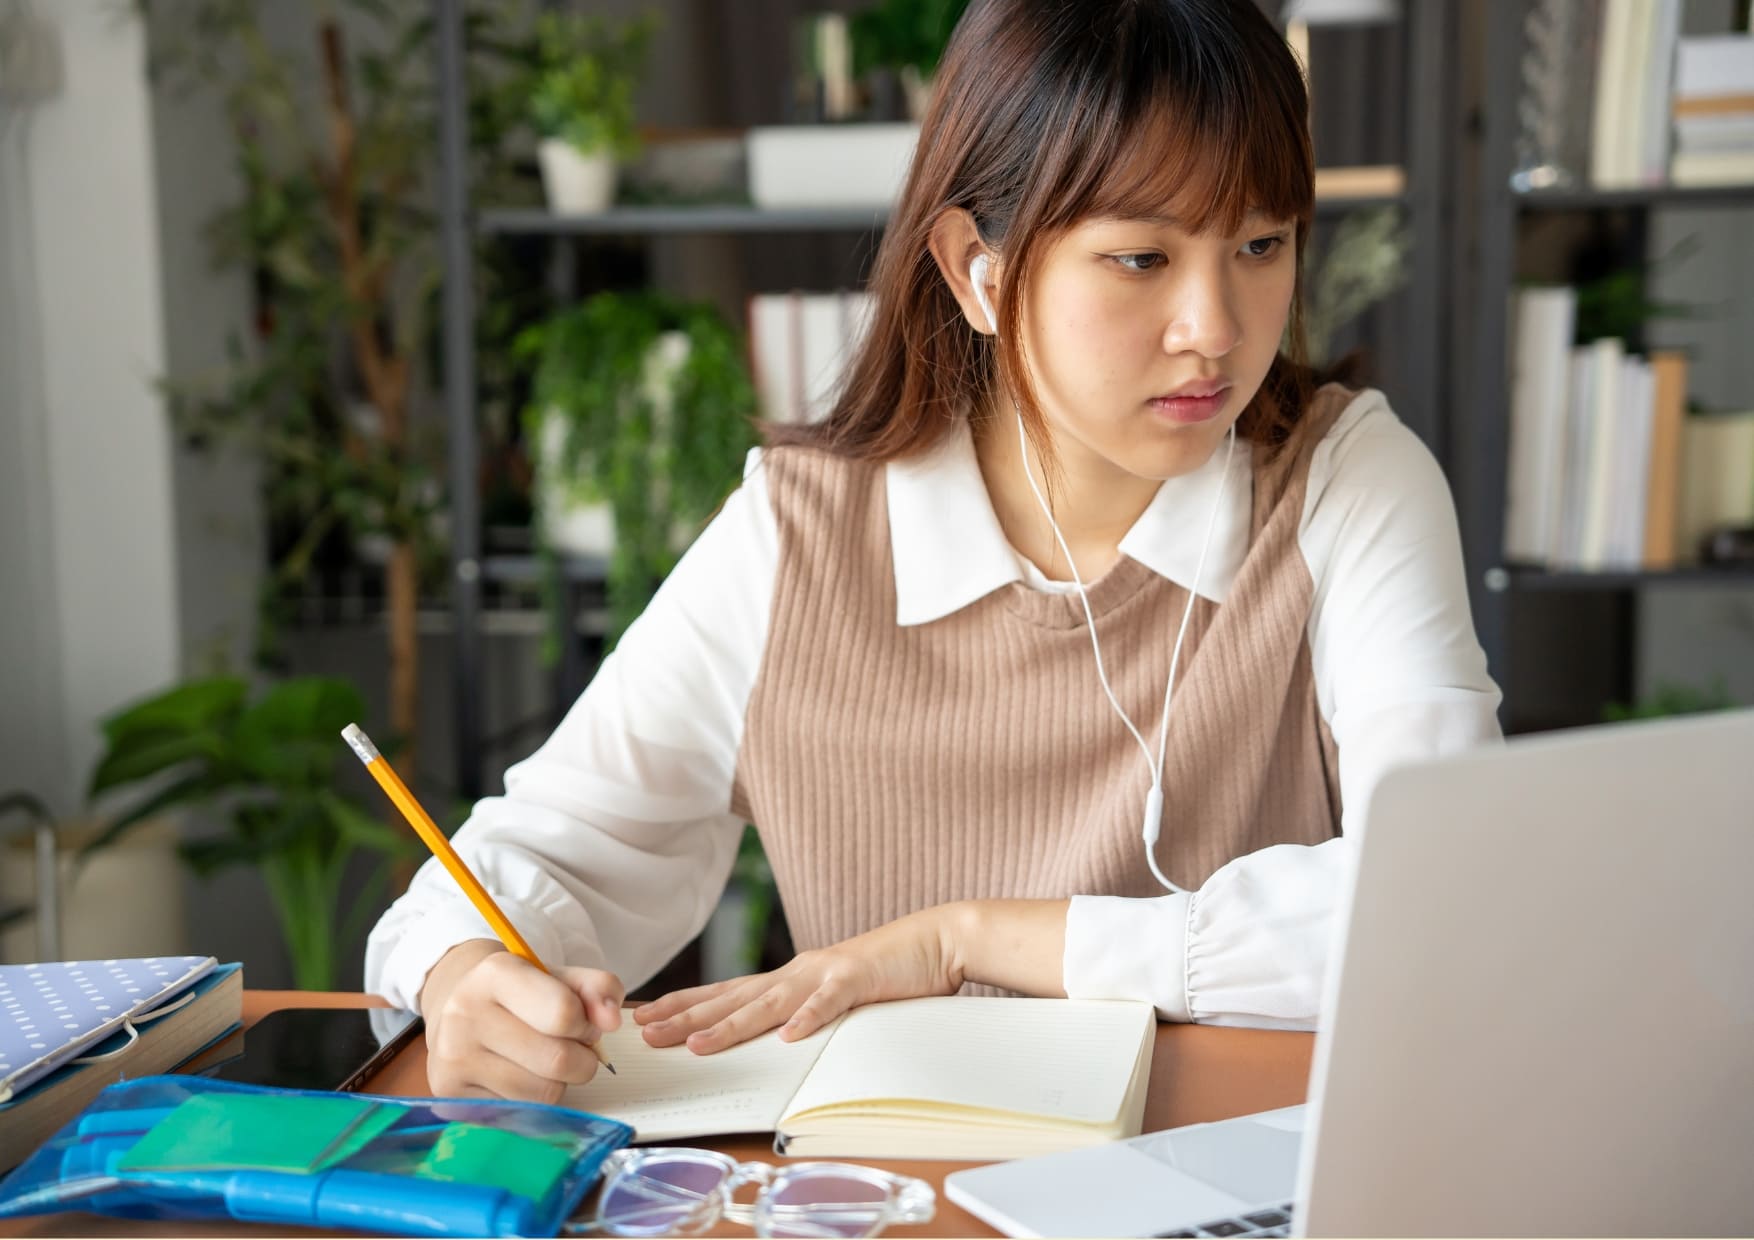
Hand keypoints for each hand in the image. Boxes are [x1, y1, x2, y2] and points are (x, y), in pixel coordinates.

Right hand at [419, 938, 624, 1101]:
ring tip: (542, 1062)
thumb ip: (598, 989)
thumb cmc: (519, 994)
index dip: (586, 1025)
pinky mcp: (450, 1095)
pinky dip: (532, 1101)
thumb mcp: (560, 978)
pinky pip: (520, 1114)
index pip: (563, 1013)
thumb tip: (612, 1020)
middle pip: (557, 1060)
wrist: (458, 1006)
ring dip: (558, 1083)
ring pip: (543, 1093)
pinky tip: (518, 1077)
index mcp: (496, 974)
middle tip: (571, 1048)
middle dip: (581, 1059)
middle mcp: (465, 1014)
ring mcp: (453, 1058)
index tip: (582, 1024)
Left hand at [631, 906, 964, 1054]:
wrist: (935, 940)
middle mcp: (797, 973)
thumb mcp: (833, 995)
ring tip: (695, 1042)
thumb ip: (802, 1011)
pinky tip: (788, 1035)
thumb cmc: (885, 971)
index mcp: (789, 978)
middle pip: (732, 998)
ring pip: (768, 1002)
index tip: (645, 1017)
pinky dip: (808, 1018)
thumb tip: (771, 1039)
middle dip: (685, 1016)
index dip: (684, 1005)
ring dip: (730, 1024)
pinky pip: (830, 1003)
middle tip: (644, 1032)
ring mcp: (826, 974)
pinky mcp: (858, 980)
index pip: (725, 994)